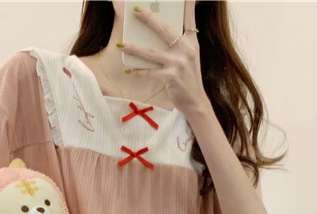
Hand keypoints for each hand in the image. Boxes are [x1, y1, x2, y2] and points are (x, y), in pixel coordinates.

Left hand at [121, 1, 207, 116]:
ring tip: (121, 45)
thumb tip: (165, 33)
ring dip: (133, 48)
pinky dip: (138, 72)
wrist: (195, 101)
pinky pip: (149, 72)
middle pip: (163, 30)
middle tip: (135, 11)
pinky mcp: (170, 77)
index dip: (187, 4)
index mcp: (191, 42)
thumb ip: (181, 42)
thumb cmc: (189, 77)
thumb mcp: (190, 56)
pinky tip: (128, 70)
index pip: (189, 18)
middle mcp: (185, 49)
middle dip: (148, 18)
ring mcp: (177, 63)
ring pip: (151, 52)